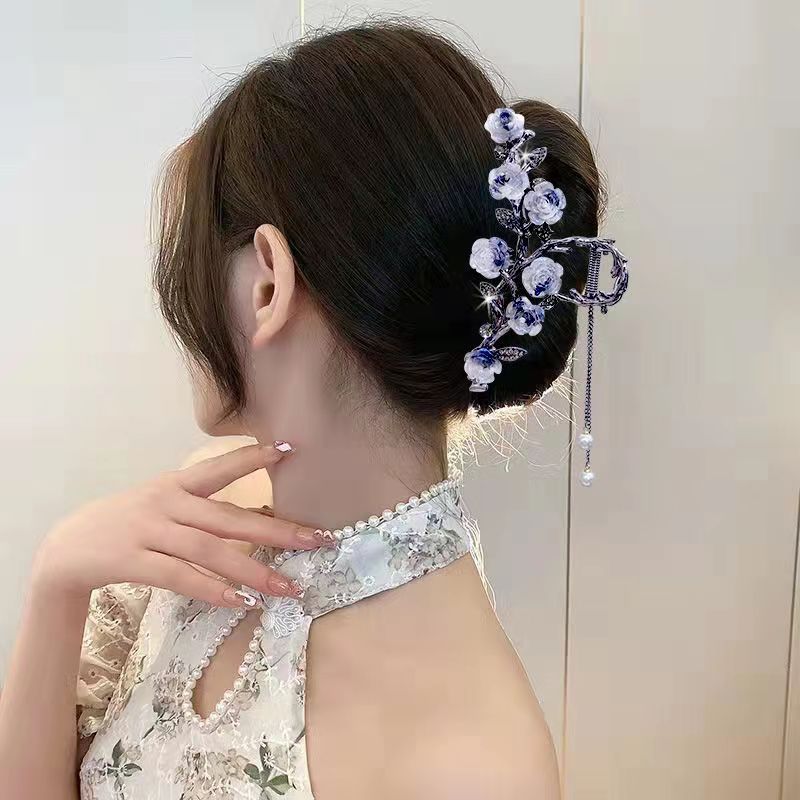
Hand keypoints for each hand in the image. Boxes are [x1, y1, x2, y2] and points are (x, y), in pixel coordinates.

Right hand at [31, 442, 326, 606]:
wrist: (67, 547)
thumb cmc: (129, 522)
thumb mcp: (163, 501)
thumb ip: (202, 506)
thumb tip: (258, 521)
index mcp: (176, 484)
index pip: (220, 468)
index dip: (251, 459)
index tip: (288, 451)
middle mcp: (166, 503)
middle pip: (229, 518)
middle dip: (277, 530)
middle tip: (318, 540)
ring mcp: (149, 531)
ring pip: (210, 551)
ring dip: (253, 571)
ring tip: (288, 588)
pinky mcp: (133, 561)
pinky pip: (180, 577)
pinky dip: (213, 590)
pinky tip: (241, 601)